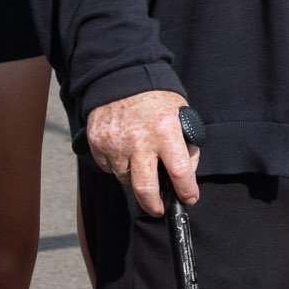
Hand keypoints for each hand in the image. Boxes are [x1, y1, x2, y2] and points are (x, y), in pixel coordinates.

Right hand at [86, 90, 199, 217]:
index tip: (190, 199)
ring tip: (142, 160)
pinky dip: (119, 165)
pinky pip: (109, 168)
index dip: (187, 191)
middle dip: (154, 206)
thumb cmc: (157, 100)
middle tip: (160, 209)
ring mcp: (116, 143)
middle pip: (145, 189)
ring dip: (136, 177)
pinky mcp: (98, 143)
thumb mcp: (182, 116)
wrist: (122, 79)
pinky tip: (125, 150)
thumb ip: (187, 146)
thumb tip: (186, 176)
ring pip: (126, 179)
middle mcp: (140, 140)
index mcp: (166, 131)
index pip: (180, 171)